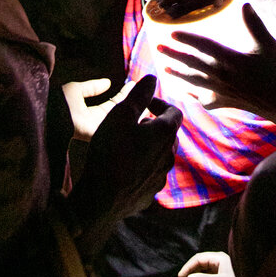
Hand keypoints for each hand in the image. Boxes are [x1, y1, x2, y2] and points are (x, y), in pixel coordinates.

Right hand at [67, 75, 181, 260]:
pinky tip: (124, 168)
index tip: (145, 104)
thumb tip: (152, 77)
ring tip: (127, 144)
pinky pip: (150, 175)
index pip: (175, 112)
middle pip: (169, 135)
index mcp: (165, 134)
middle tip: (134, 123)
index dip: (160, 104)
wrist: (100, 198)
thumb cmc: (110, 151)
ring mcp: (161, 178)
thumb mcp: (120, 115)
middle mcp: (169, 156)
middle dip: (155, 125)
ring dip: (149, 147)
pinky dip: (142, 166)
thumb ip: (138, 95)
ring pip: (161, 156)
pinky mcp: (149, 194)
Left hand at [158, 2, 275, 125]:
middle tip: (158, 47)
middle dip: (174, 54)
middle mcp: (221, 76)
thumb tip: (246, 4)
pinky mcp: (222, 103)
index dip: (187, 39)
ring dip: (177, 74)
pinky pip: (201, 98)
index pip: (203, 47)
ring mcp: (220, 92)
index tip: (172, 32)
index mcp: (231, 60)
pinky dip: (191, 94)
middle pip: (192, 64)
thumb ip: (255, 25)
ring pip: (193, 82)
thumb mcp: (268, 45)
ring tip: (164, 69)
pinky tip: (184, 92)